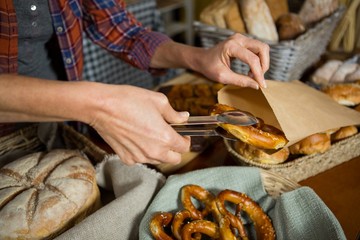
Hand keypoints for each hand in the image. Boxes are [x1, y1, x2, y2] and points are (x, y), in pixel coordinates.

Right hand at [89, 85, 190, 164]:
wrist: (101, 106)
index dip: (186, 139)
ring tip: (151, 134)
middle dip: (175, 149)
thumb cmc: (129, 100)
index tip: (182, 133)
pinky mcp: (126, 158)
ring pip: (158, 161)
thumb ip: (174, 113)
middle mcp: (154, 152)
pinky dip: (143, 152)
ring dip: (160, 151)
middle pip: (174, 159)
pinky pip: (141, 159)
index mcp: (165, 138)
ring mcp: (139, 157)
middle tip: (169, 136)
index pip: (184, 148)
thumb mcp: (158, 101)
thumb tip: (184, 117)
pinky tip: (137, 138)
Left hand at [150, 34, 269, 89]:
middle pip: (262, 48)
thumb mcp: (222, 77)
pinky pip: (257, 49)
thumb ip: (240, 81)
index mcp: (231, 46)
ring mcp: (241, 38)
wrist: (201, 58)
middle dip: (264, 65)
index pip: (252, 59)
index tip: (262, 85)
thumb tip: (256, 86)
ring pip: (262, 48)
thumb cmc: (209, 67)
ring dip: (262, 63)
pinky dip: (258, 60)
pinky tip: (250, 71)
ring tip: (252, 75)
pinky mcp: (243, 41)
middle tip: (258, 78)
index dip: (259, 73)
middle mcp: (238, 39)